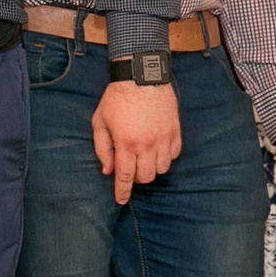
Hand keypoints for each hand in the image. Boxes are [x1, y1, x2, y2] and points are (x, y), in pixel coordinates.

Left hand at [90, 80, 181, 203]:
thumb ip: (102, 148)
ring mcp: (164, 138)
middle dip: (136, 179)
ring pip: (162, 168)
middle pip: (146, 177)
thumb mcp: (100, 122)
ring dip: (151, 168)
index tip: (121, 201)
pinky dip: (165, 157)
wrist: (142, 75)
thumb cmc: (116, 98)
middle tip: (130, 168)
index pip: (125, 177)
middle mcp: (147, 144)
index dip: (123, 192)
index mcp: (126, 143)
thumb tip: (107, 170)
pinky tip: (156, 149)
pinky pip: (174, 154)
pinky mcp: (175, 130)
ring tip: (143, 157)